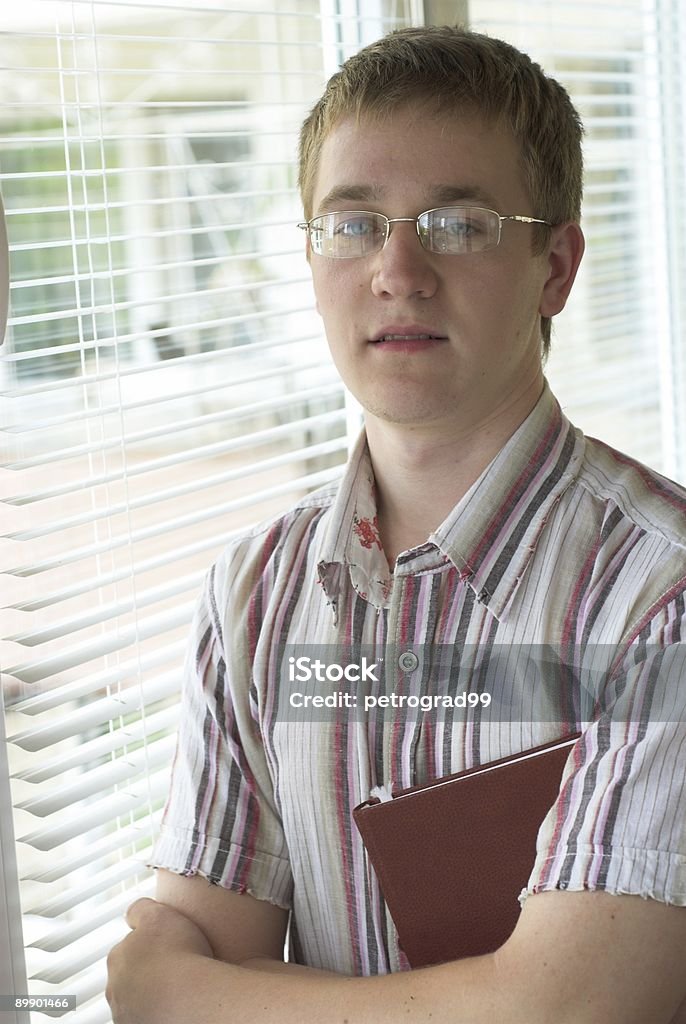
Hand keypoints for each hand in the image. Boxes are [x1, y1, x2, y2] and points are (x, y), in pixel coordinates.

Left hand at [106, 898, 213, 1023]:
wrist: (193, 999)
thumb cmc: (178, 956)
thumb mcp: (159, 914)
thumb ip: (140, 909)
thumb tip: (133, 912)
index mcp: (117, 958)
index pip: (127, 947)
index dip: (148, 943)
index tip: (164, 943)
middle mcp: (115, 989)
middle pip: (130, 975)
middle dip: (147, 970)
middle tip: (173, 964)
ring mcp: (127, 1014)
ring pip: (138, 999)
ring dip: (153, 993)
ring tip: (178, 986)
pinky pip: (150, 1016)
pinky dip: (161, 1011)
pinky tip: (178, 1003)